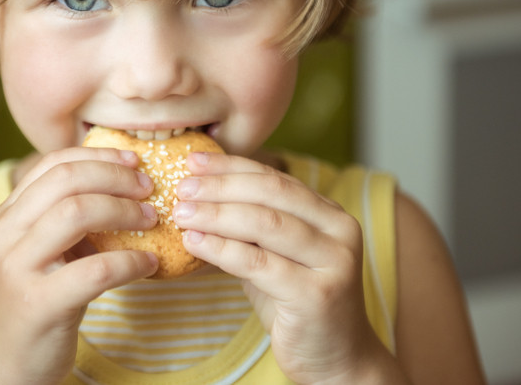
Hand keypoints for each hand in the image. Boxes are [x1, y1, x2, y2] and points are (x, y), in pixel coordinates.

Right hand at [0, 147, 158, 384]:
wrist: (3, 364)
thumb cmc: (35, 301)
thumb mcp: (40, 251)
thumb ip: (66, 219)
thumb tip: (124, 183)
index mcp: (8, 215)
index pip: (53, 163)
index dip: (97, 155)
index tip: (133, 160)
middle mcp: (7, 234)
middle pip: (67, 180)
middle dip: (115, 177)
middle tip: (149, 188)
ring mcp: (20, 268)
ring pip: (77, 213)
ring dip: (124, 211)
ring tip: (151, 219)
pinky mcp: (40, 303)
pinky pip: (95, 270)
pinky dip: (130, 262)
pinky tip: (149, 264)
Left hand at [171, 152, 400, 383]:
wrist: (335, 360)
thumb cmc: (296, 302)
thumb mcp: (275, 254)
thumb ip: (251, 225)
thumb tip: (198, 191)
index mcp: (330, 214)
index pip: (274, 178)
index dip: (231, 166)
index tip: (193, 160)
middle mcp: (339, 232)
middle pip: (270, 194)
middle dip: (220, 187)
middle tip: (182, 187)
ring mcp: (333, 263)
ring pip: (265, 224)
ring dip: (216, 215)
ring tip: (181, 213)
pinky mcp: (318, 295)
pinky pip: (259, 263)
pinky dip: (221, 249)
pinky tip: (193, 243)